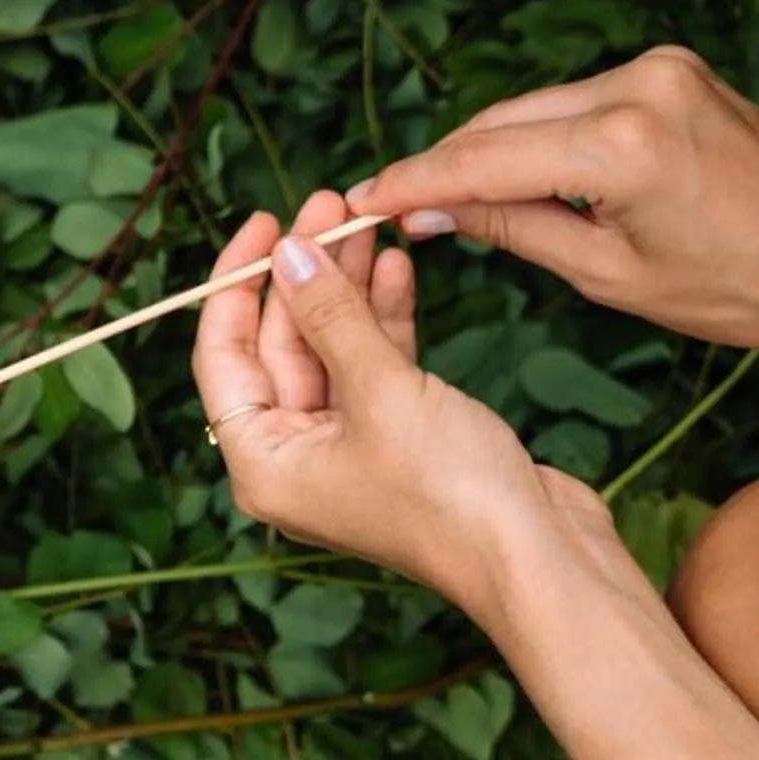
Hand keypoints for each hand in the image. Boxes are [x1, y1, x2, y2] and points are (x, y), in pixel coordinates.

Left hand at [192, 196, 611, 625]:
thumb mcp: (381, 392)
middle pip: (277, 347)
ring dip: (345, 286)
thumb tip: (290, 253)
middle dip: (301, 273)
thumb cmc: (451, 493)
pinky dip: (381, 318)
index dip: (234, 285)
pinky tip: (393, 267)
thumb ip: (331, 318)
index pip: (222, 357)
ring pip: (330, 348)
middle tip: (328, 204)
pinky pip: (373, 365)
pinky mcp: (397, 437)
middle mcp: (294, 459)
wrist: (537, 555)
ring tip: (363, 220)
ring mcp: (345, 448)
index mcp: (263, 464)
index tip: (262, 222)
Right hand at [349, 46, 758, 352]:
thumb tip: (431, 212)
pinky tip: (509, 178)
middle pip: (499, 124)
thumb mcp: (609, 274)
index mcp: (623, 148)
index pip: (484, 159)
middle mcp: (638, 89)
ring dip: (485, 152)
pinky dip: (535, 139)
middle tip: (382, 207)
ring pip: (532, 110)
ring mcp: (657, 70)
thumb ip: (514, 229)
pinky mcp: (669, 71)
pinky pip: (574, 104)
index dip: (412, 183)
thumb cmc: (739, 287)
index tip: (355, 202)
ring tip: (436, 202)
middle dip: (440, 167)